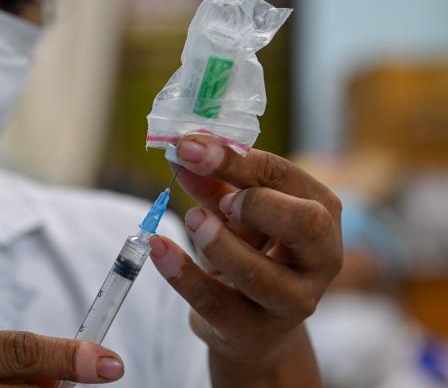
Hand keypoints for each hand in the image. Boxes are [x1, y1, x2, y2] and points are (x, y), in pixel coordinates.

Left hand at [148, 135, 341, 384]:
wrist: (251, 325)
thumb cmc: (249, 253)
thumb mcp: (234, 214)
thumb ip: (212, 184)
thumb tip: (183, 153)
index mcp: (321, 212)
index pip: (284, 176)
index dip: (234, 158)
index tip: (189, 146)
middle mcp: (321, 258)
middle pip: (304, 224)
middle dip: (257, 203)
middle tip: (220, 200)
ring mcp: (293, 301)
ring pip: (259, 273)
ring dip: (218, 243)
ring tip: (191, 220)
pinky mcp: (254, 332)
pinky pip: (216, 303)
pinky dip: (183, 274)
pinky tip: (158, 248)